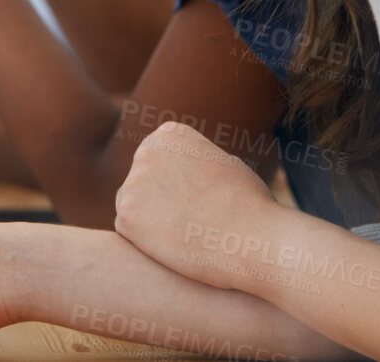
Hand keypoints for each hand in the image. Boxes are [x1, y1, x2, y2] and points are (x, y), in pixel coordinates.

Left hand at [113, 122, 284, 291]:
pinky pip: (127, 231)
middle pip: (142, 184)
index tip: (204, 201)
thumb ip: (193, 161)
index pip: (158, 164)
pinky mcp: (125, 214)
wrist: (254, 239)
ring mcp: (133, 180)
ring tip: (187, 233)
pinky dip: (146, 243)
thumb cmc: (250, 205)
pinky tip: (175, 246)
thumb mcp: (222, 163)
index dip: (180, 189)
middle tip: (194, 222)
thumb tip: (177, 166)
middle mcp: (146, 149)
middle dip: (160, 204)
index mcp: (170, 133)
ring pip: (133, 208)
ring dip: (152, 223)